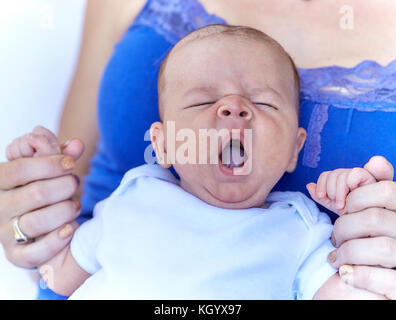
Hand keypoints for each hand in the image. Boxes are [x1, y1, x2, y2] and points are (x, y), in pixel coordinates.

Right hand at [0, 126, 83, 267]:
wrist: (33, 220)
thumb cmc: (41, 184)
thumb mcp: (47, 165)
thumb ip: (60, 152)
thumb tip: (77, 144)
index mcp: (0, 180)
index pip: (21, 169)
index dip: (50, 164)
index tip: (70, 163)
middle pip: (36, 194)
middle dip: (65, 186)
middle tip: (74, 183)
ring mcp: (4, 232)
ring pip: (37, 222)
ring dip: (66, 211)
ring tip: (74, 204)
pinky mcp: (15, 255)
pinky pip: (34, 254)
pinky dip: (56, 241)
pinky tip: (70, 228)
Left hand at [307, 166, 375, 214]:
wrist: (365, 226)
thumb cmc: (353, 215)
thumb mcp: (334, 206)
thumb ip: (321, 196)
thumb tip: (309, 185)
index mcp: (344, 181)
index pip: (327, 175)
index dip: (321, 184)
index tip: (321, 196)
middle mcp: (353, 176)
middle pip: (333, 173)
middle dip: (330, 190)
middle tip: (336, 204)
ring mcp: (363, 177)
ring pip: (341, 174)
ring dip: (338, 192)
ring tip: (342, 205)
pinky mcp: (373, 179)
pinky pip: (355, 173)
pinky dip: (348, 185)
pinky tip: (351, 198)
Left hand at [316, 156, 395, 298]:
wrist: (381, 281)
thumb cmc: (368, 240)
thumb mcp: (361, 215)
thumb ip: (343, 199)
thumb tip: (311, 185)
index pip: (387, 189)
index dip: (357, 196)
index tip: (341, 206)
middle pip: (375, 218)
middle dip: (344, 226)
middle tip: (335, 236)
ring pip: (380, 248)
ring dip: (348, 252)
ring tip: (337, 257)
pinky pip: (384, 279)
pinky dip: (357, 276)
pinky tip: (345, 274)